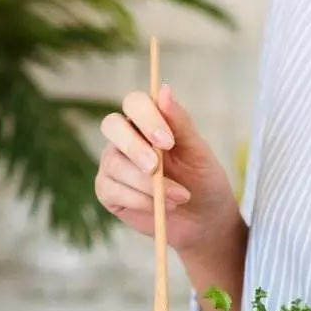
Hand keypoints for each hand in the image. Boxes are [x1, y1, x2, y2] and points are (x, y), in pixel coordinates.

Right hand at [95, 85, 239, 259]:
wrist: (202, 220)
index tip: (168, 141)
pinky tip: (161, 208)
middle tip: (156, 168)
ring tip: (179, 197)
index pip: (134, 103)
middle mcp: (125, 138)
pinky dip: (140, 200)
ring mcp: (113, 164)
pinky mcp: (108, 191)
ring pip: (114, 163)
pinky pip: (113, 190)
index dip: (147, 118)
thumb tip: (164, 90)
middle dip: (135, 147)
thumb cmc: (202, 180)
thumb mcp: (198, 151)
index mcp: (147, 121)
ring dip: (147, 183)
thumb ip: (180, 123)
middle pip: (111, 125)